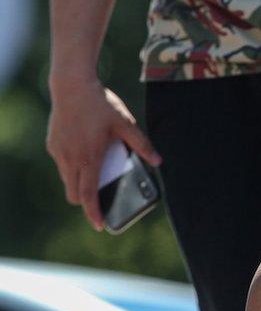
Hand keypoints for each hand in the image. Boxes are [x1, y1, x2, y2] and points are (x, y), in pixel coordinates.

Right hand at [46, 77, 160, 230]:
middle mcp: (70, 158)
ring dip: (79, 184)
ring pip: (67, 180)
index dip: (93, 213)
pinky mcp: (52, 144)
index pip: (88, 195)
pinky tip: (87, 155)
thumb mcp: (126, 124)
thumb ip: (142, 144)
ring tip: (97, 175)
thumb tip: (158, 161)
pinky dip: (73, 168)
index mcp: (88, 158)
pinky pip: (62, 164)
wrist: (71, 85)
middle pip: (74, 193)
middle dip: (86, 201)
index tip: (99, 225)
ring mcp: (58, 151)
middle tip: (101, 201)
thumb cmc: (100, 104)